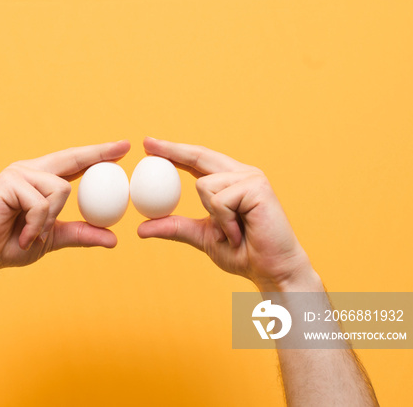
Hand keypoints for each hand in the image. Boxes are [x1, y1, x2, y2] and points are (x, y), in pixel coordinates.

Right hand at [0, 140, 130, 275]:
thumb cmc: (10, 245)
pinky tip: (24, 235)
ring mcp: (17, 173)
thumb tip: (114, 239)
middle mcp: (29, 171)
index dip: (98, 154)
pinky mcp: (8, 183)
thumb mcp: (52, 238)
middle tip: (125, 149)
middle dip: (99, 153)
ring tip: (33, 234)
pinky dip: (37, 224)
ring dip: (51, 219)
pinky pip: (41, 202)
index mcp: (39, 180)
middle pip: (71, 158)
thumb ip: (80, 234)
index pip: (74, 163)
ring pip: (61, 189)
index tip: (123, 149)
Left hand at [137, 137, 317, 290]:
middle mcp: (242, 174)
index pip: (197, 160)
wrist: (271, 270)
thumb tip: (140, 228)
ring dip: (212, 216)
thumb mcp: (202, 236)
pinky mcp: (257, 187)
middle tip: (146, 143)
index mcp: (230, 181)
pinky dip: (223, 221)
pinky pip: (219, 200)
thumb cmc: (243, 253)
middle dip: (172, 149)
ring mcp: (251, 178)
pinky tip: (239, 233)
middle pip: (200, 155)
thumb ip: (175, 227)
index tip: (148, 144)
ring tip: (231, 232)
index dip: (173, 151)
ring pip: (204, 185)